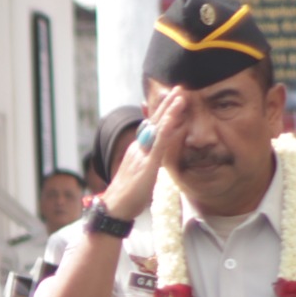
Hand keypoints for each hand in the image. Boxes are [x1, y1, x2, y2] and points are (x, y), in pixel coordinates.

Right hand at [99, 89, 178, 220]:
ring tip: (181, 95)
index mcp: (138, 150)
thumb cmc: (129, 197)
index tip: (173, 99)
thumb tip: (161, 157)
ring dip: (169, 109)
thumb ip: (151, 163)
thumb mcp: (142, 175)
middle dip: (167, 104)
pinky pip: (159, 142)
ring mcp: (142, 153)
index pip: (151, 127)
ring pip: (157, 127)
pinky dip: (168, 126)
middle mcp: (138, 147)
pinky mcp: (147, 163)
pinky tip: (175, 116)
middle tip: (178, 87)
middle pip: (153, 121)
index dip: (162, 113)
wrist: (115, 208)